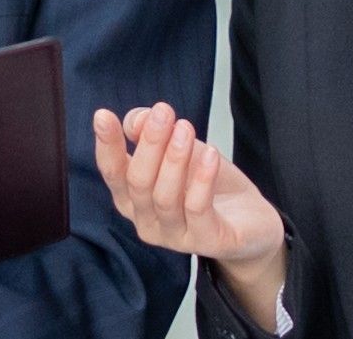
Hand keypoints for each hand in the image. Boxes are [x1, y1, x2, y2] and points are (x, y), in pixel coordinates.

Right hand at [92, 105, 284, 262]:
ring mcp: (174, 236)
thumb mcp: (178, 148)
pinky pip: (197, 209)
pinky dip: (202, 179)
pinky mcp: (205, 241)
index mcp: (132, 199)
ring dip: (174, 159)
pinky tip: (210, 154)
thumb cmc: (205, 183)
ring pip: (164, 197)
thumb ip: (150, 133)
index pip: (113, 172)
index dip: (107, 145)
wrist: (250, 218)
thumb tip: (136, 120)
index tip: (103, 115)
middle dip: (149, 144)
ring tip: (185, 128)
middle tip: (163, 112)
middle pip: (138, 182)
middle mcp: (146, 221)